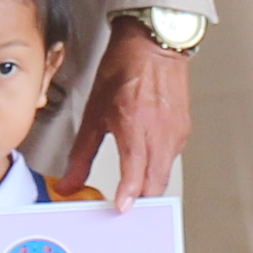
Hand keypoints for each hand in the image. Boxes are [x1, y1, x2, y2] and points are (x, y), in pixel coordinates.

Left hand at [64, 29, 192, 201]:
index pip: (136, 172)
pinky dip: (157, 168)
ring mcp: (175, 132)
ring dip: (149, 186)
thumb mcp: (93, 112)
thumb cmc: (124, 69)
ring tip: (131, 190)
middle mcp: (159, 131)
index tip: (121, 208)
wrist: (154, 44)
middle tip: (122, 207)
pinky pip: (170, 159)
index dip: (129, 195)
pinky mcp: (183, 131)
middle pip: (155, 183)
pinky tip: (144, 164)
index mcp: (134, 125)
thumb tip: (69, 184)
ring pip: (164, 174)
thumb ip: (81, 154)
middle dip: (140, 200)